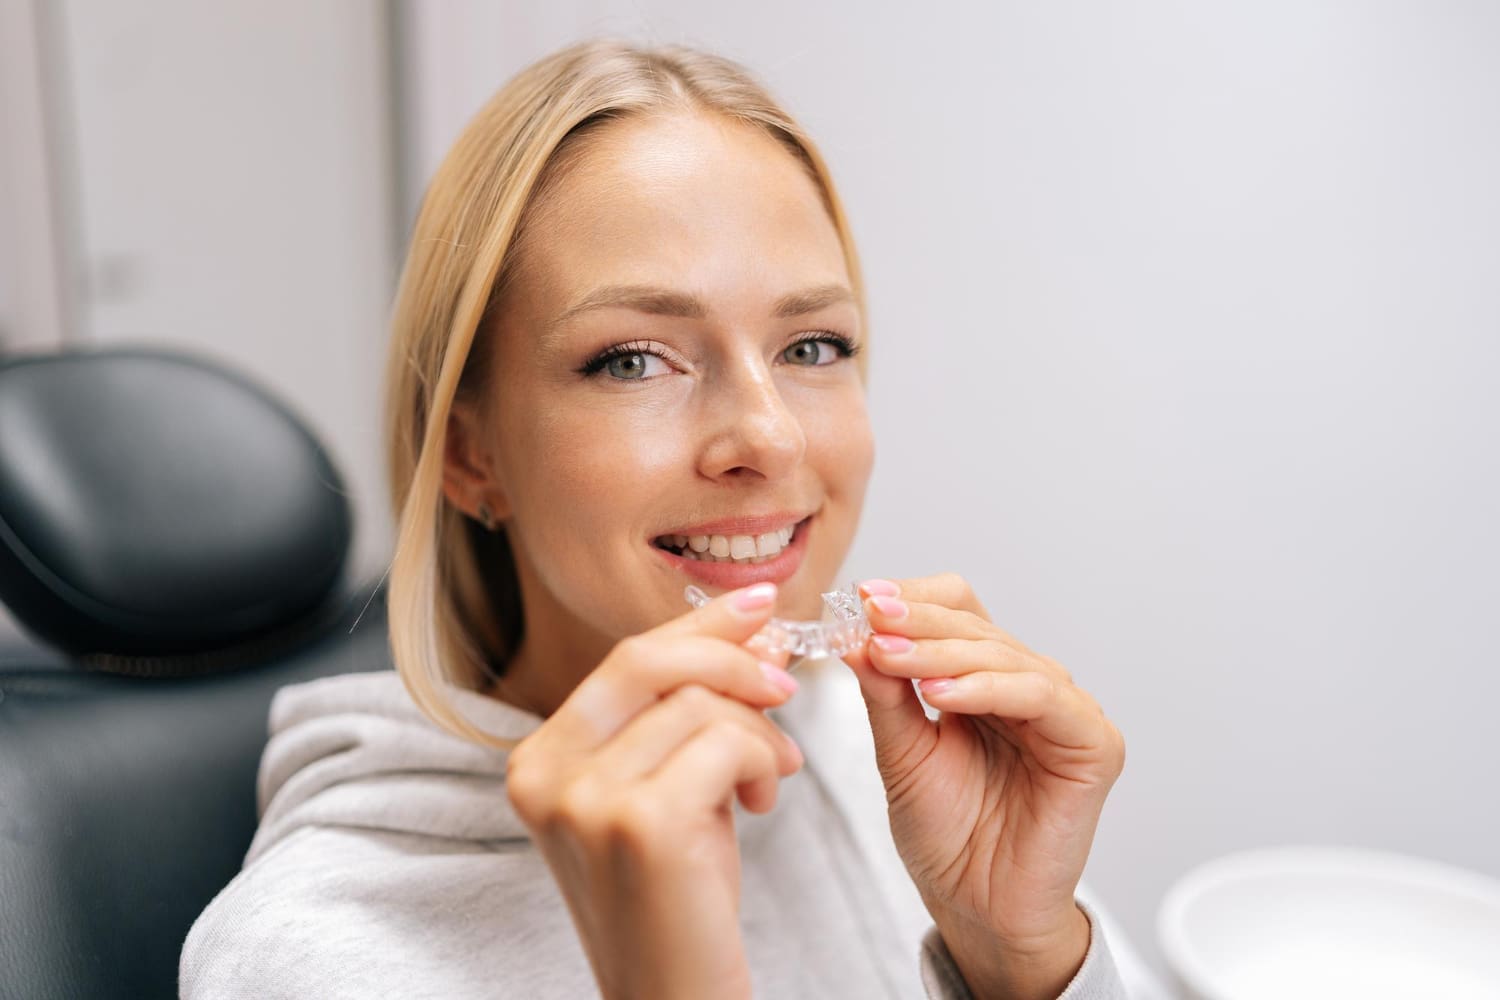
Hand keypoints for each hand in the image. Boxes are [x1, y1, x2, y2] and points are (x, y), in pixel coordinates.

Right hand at [505, 583, 802, 999]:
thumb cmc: (676, 901)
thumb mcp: (666, 790)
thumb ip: (687, 713)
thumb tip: (752, 632)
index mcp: (538, 761)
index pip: (623, 660)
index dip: (697, 625)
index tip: (757, 606)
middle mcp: (545, 774)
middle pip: (649, 661)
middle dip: (732, 658)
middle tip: (787, 682)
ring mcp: (584, 798)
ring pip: (699, 705)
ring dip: (759, 732)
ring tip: (772, 776)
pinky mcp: (639, 822)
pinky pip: (726, 743)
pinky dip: (762, 761)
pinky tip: (762, 801)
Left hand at [841, 574, 1125, 997]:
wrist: (976, 908)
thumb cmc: (947, 835)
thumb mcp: (901, 752)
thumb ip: (885, 694)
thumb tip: (855, 634)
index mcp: (986, 678)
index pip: (957, 610)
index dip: (914, 600)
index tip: (862, 599)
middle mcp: (1028, 685)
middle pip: (977, 626)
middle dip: (917, 621)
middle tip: (869, 618)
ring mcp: (1065, 711)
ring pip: (1004, 655)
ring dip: (941, 651)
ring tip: (890, 655)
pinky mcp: (1093, 744)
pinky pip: (1041, 697)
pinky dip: (987, 688)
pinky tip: (941, 692)